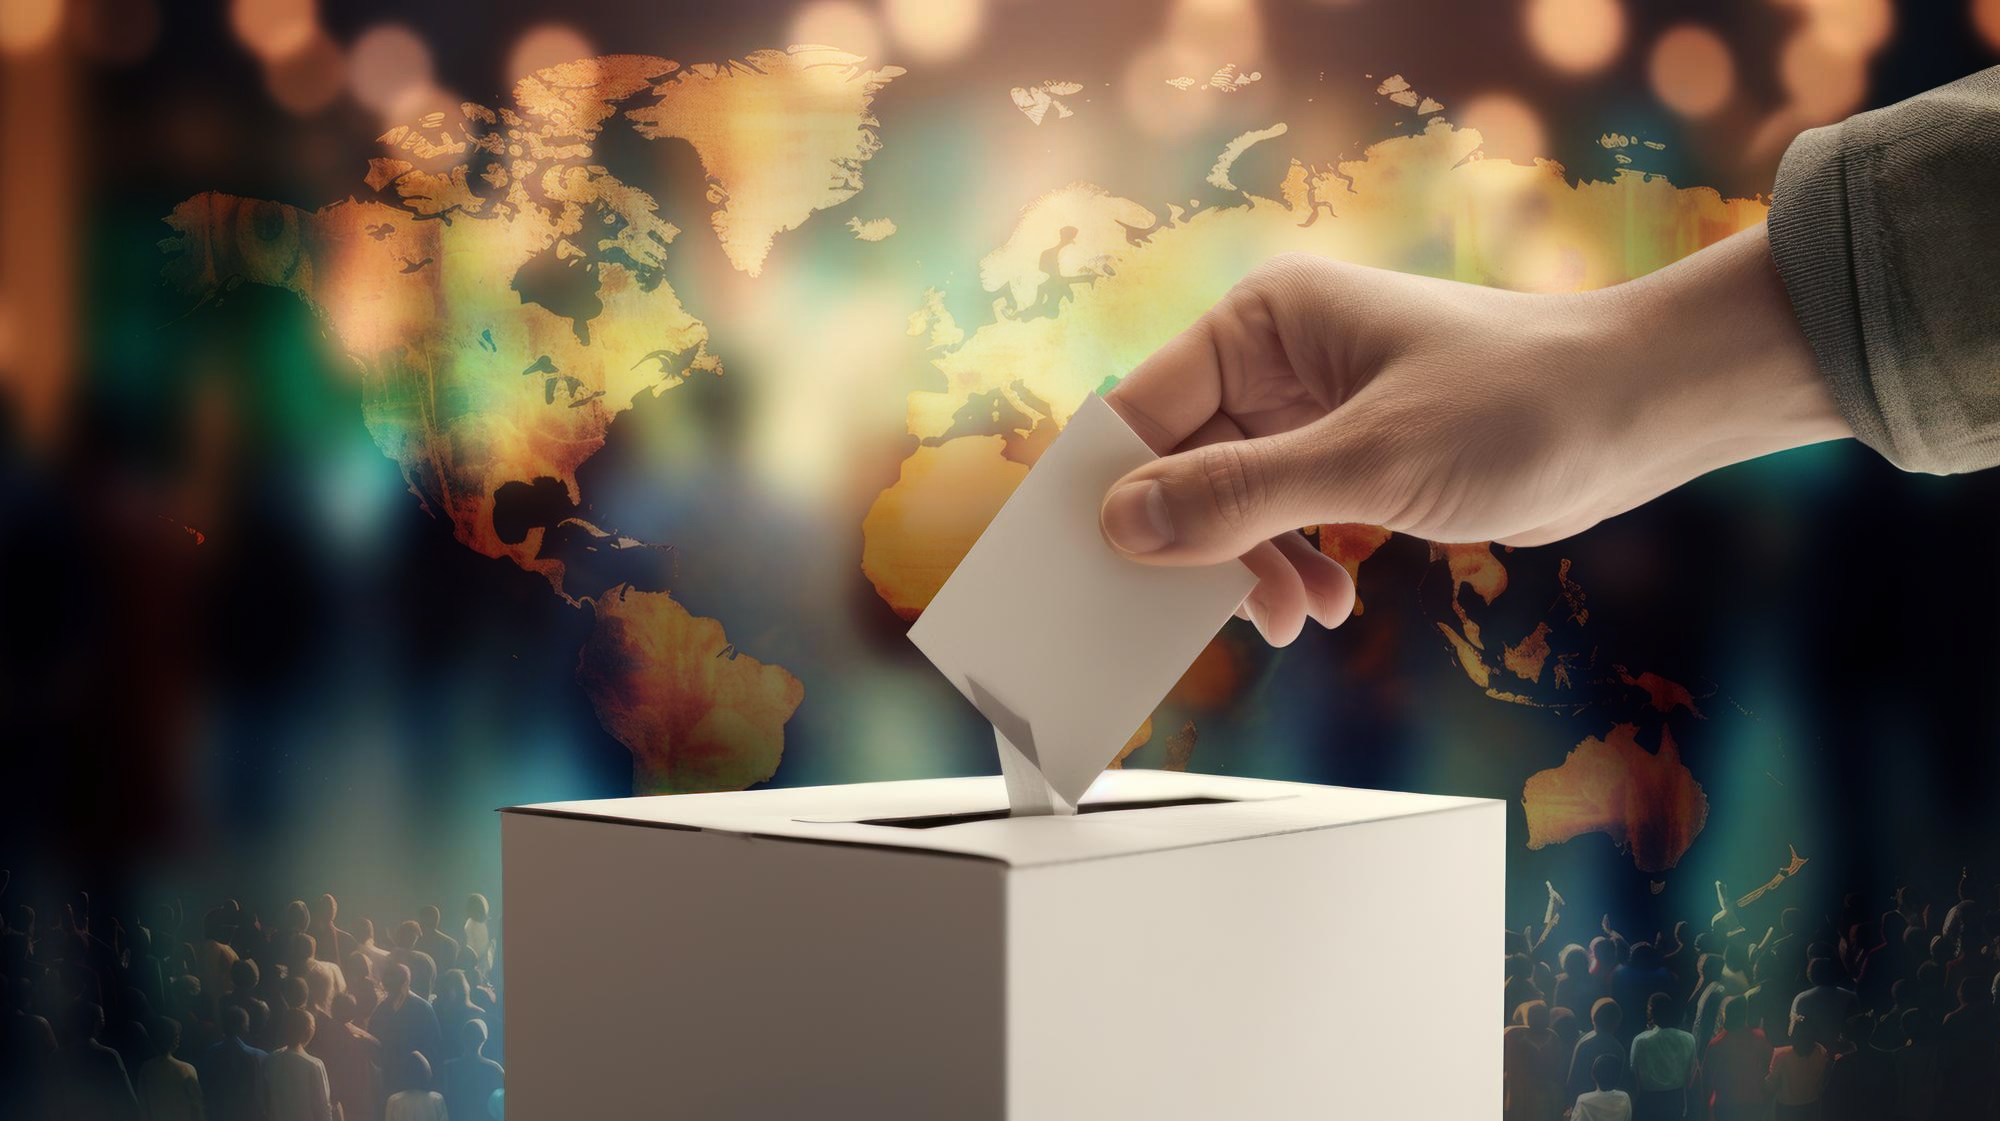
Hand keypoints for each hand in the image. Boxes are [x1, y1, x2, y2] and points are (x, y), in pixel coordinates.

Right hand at [1100, 225, 1848, 644]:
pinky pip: (1281, 521)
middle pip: (1182, 466)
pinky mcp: (1349, 455)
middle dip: (1198, 548)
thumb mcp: (1367, 461)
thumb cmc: (1521, 404)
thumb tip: (1123, 527)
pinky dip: (1292, 567)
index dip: (1116, 492)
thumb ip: (1240, 497)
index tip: (1096, 571)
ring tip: (1294, 616)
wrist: (1639, 412)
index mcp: (1262, 321)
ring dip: (1250, 570)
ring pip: (1231, 505)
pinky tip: (1327, 602)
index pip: (1144, 410)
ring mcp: (1311, 408)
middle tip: (1208, 617)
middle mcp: (1276, 357)